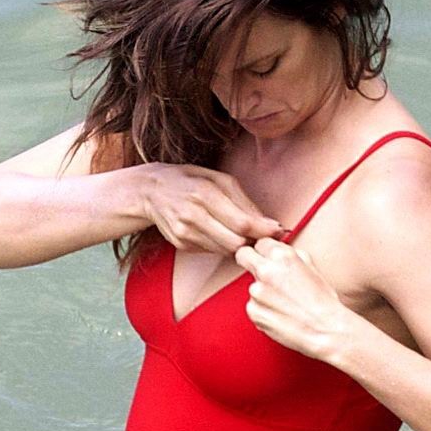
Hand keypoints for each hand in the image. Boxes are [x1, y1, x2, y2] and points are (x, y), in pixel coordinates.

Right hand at [137, 164, 281, 253]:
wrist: (151, 190)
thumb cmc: (190, 180)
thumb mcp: (218, 179)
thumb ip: (243, 201)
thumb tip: (269, 223)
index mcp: (204, 194)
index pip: (242, 222)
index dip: (263, 231)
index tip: (279, 231)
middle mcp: (193, 215)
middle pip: (235, 242)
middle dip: (253, 240)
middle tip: (262, 235)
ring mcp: (184, 233)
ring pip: (225, 250)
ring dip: (239, 244)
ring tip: (243, 232)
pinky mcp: (181, 244)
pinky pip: (212, 251)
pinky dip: (222, 245)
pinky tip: (220, 232)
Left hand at [233, 238, 357, 362]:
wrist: (326, 330)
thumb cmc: (323, 301)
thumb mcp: (311, 267)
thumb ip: (291, 255)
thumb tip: (277, 250)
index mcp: (283, 256)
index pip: (260, 243)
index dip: (264, 252)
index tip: (265, 258)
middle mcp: (267, 270)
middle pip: (243, 256)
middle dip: (248, 260)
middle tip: (259, 272)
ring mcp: (257, 292)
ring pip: (252, 286)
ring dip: (262, 293)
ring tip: (284, 305)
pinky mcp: (254, 311)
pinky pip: (253, 307)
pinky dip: (263, 311)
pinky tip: (280, 316)